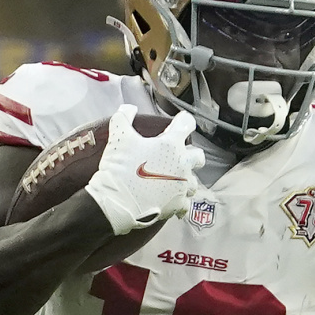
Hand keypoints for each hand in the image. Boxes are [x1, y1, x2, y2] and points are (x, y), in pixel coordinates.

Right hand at [85, 105, 203, 235]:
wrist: (117, 202)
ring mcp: (182, 186)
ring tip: (173, 181)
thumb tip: (127, 109)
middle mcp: (182, 164)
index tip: (178, 123)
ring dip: (186, 180)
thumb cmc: (119, 170)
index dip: (182, 121)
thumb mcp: (118, 137)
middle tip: (175, 157)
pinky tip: (171, 201)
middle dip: (189, 154)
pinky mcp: (178, 205)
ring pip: (194, 182)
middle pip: (198, 155)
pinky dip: (179, 202)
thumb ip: (124, 117)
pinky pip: (185, 204)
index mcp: (171, 144)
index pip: (187, 123)